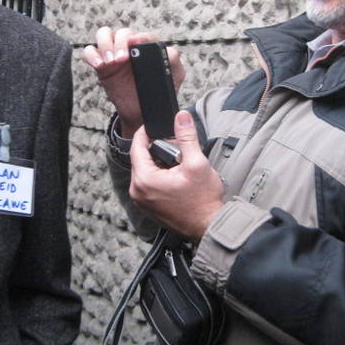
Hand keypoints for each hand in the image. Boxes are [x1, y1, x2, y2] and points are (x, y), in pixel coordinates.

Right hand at [82, 27, 184, 137]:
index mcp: (147, 47)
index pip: (142, 35)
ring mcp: (114, 54)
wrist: (140, 113)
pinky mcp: (101, 64)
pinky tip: (98, 64)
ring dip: (106, 44)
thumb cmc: (156, 92)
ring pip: (104, 34)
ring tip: (110, 62)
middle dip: (121, 43)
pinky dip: (92, 55)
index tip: (135, 44)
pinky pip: (90, 51)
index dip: (138, 37)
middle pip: (122, 32)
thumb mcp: (173, 76)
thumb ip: (173, 61)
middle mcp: (130, 47)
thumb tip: (169, 51)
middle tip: (121, 59)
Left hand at [128, 110, 223, 242]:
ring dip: (156, 163)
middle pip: (139, 159)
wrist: (209, 226)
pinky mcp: (148, 208)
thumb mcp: (197, 163)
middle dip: (154, 149)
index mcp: (145, 180)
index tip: (152, 125)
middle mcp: (138, 192)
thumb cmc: (203, 200)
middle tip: (173, 145)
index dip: (144, 132)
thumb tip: (181, 117)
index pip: (136, 147)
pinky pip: (147, 185)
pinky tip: (173, 176)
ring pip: (144, 171)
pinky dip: (157, 176)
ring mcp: (141, 202)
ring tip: (176, 161)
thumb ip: (187, 137)